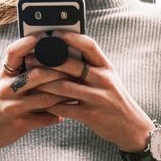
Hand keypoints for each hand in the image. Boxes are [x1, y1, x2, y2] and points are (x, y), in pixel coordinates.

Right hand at [0, 35, 76, 160]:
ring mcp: (12, 107)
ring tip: (76, 92)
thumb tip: (48, 60)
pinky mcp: (19, 124)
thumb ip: (20, 73)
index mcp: (3, 76)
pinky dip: (56, 116)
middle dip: (60, 73)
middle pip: (38, 74)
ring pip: (45, 98)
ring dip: (63, 96)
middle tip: (77, 71)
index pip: (13, 52)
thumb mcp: (3, 85)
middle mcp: (6, 89)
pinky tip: (64, 114)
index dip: (29, 42)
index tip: (45, 36)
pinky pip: (44, 118)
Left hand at [30, 32, 154, 150]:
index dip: (71, 37)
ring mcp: (97, 98)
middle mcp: (103, 80)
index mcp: (106, 67)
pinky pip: (65, 108)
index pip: (89, 46)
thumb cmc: (114, 100)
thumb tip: (64, 53)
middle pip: (72, 65)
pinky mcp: (90, 115)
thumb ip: (90, 68)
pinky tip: (39, 103)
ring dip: (44, 83)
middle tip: (30, 58)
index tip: (54, 33)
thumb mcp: (108, 80)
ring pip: (64, 87)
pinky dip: (50, 106)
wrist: (131, 127)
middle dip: (47, 61)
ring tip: (29, 80)